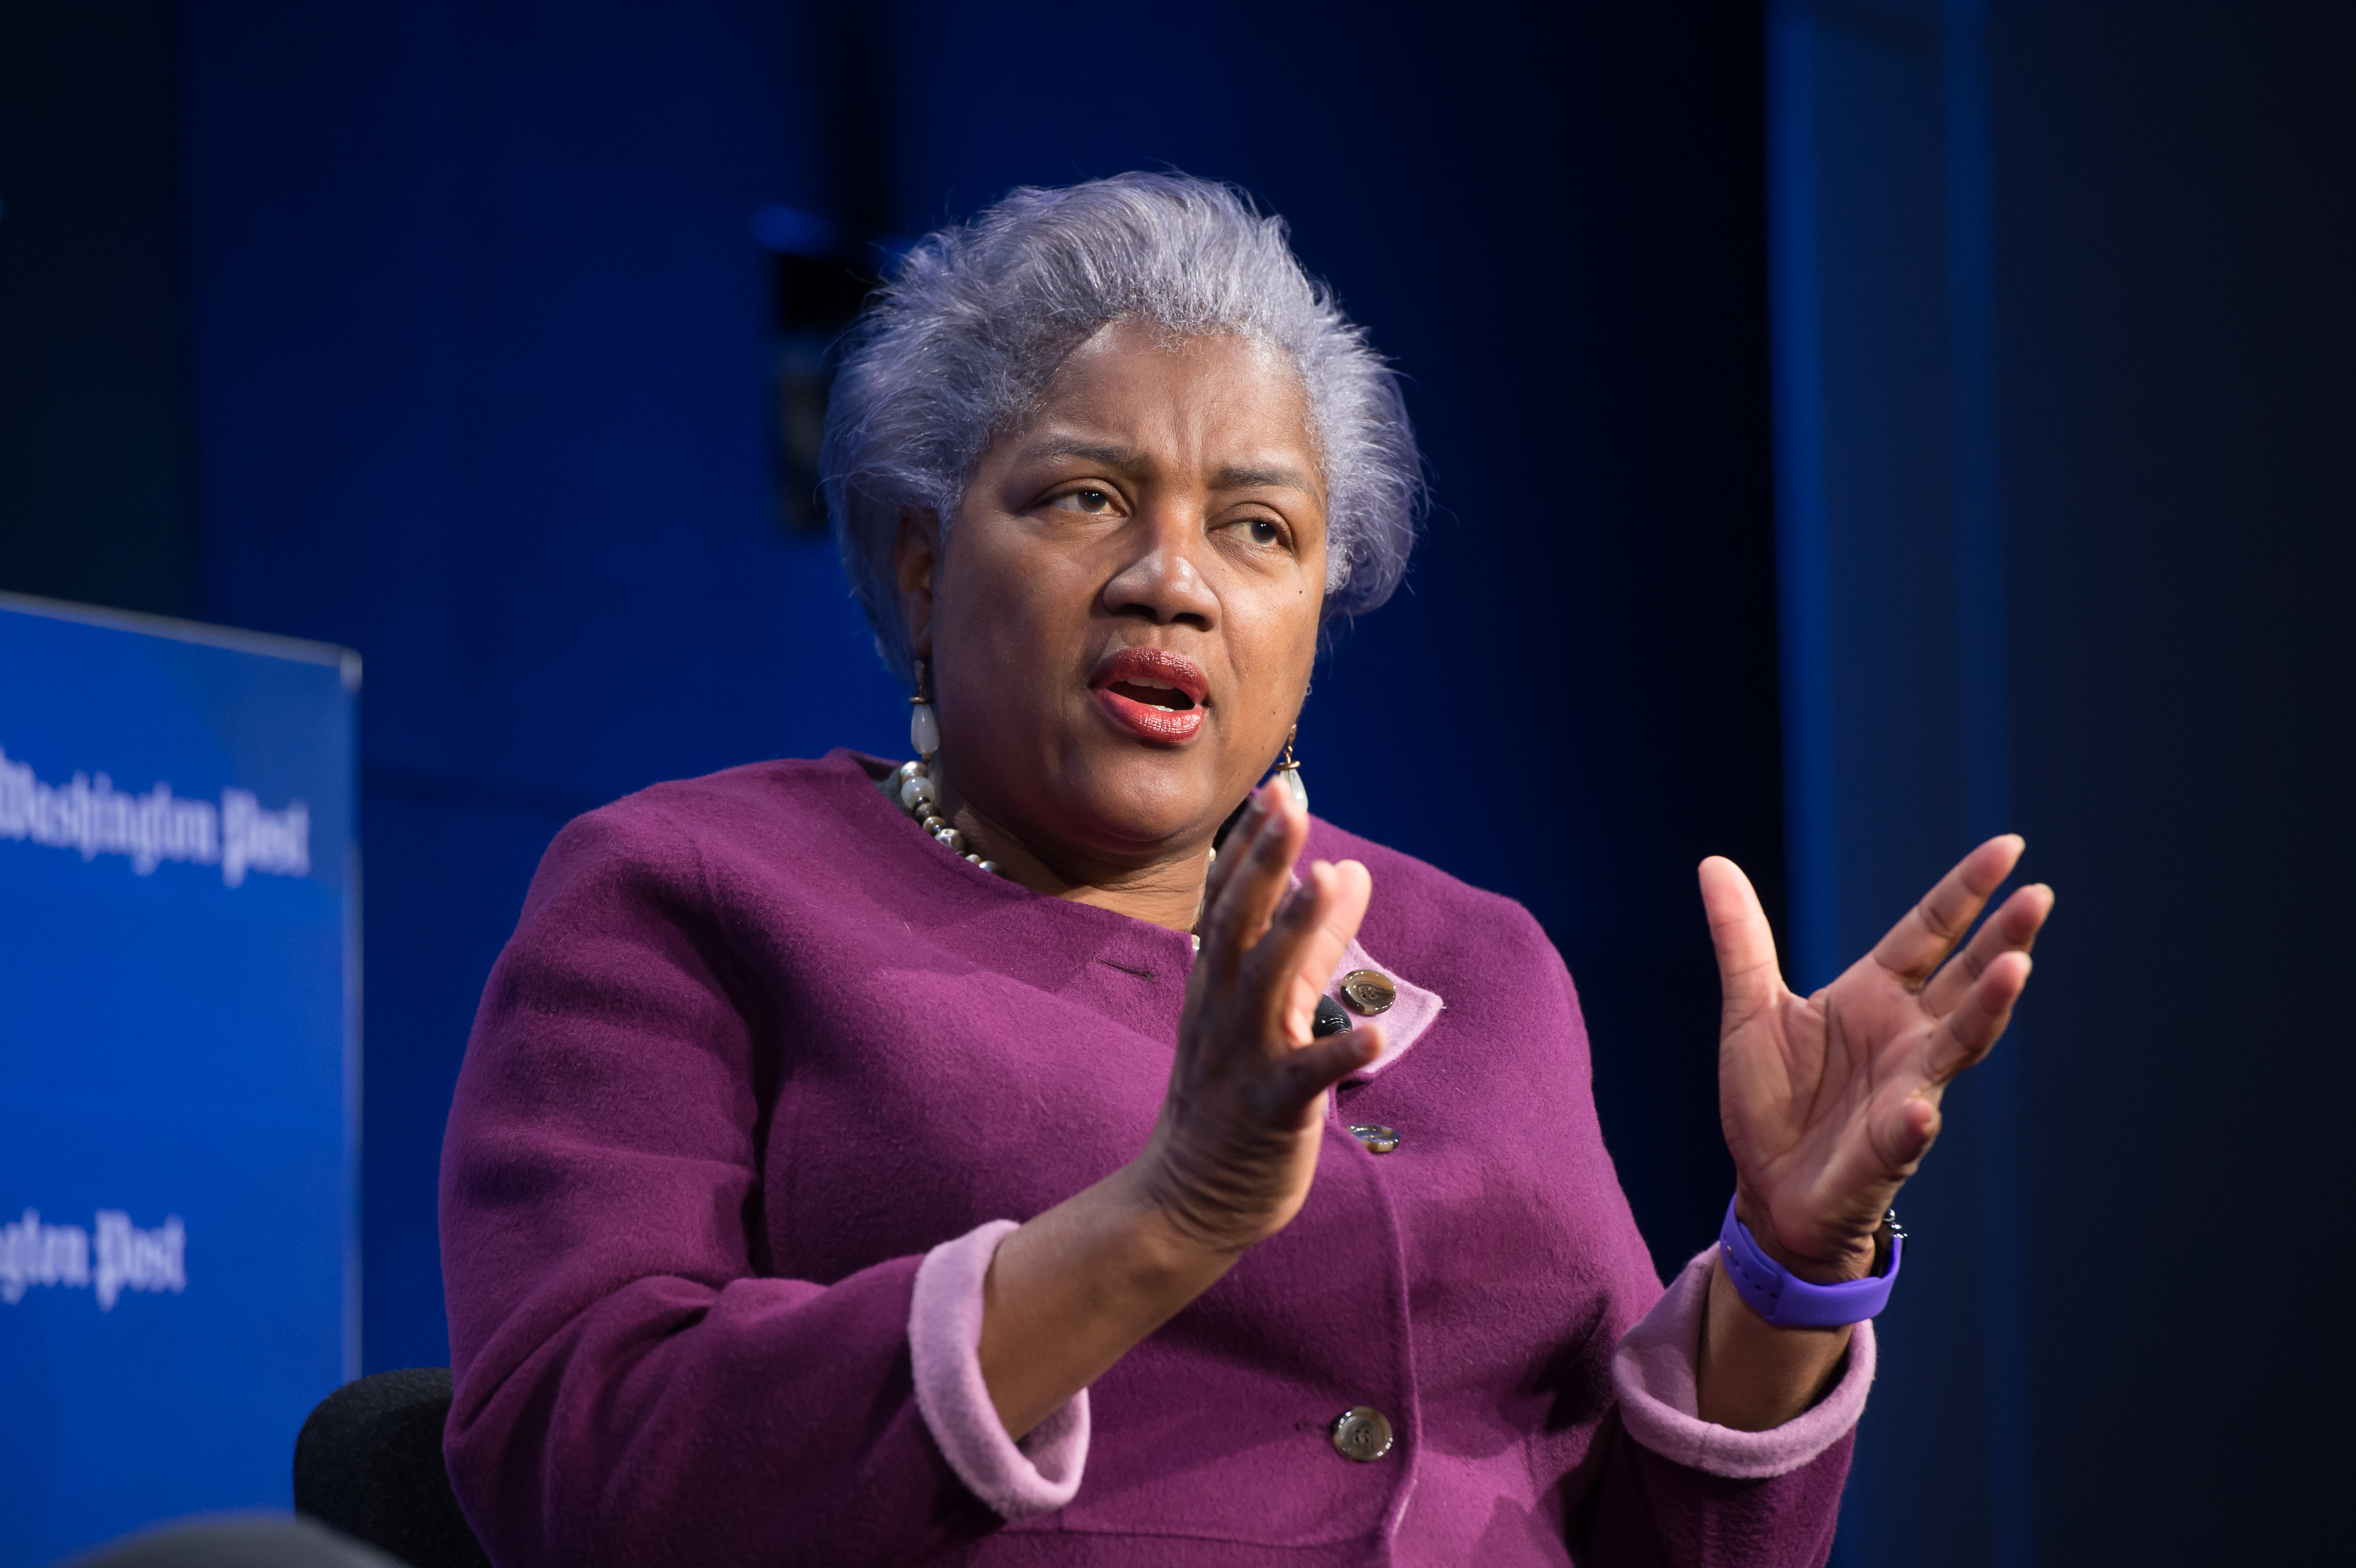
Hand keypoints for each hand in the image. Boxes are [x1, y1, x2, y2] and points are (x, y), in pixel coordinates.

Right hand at [1133, 782, 1382, 1254]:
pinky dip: (1337, 1056)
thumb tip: (1348, 868)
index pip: (1228, 899)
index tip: (1277, 788)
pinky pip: (1304, 1078)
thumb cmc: (1233, 1099)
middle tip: (1290, 802)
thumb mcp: (1271, 1009)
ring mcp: (1242, 1058)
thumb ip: (1315, 942)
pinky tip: (1374, 1038)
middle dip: (1264, 862)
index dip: (1251, 844)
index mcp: (1216, 983)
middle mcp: (1221, 1010)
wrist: (1187, 1200)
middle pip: (1239, 923)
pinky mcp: (1268, 1110)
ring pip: (1266, 985)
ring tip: (1326, 881)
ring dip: (1296, 932)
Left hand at [1704, 837, 2053, 1277]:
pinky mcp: (1886, 1149)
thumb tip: (1713, 864)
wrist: (1766, 1186)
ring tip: (2014, 971)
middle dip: (2003, 939)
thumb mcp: (1751, 1009)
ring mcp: (1905, 1089)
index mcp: (1875, 995)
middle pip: (1965, 978)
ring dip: (1988, 1009)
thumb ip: (1742, 940)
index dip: (1966, 891)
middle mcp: (1906, 1036)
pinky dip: (1914, 1121)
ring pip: (1959, 1044)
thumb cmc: (1773, 1099)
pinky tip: (1921, 1107)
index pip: (1929, 931)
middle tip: (2038, 895)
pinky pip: (1906, 1132)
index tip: (2009, 847)